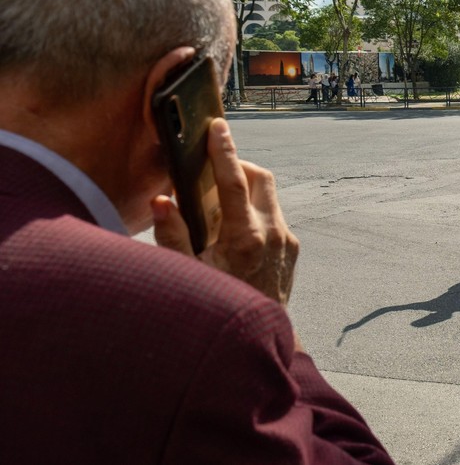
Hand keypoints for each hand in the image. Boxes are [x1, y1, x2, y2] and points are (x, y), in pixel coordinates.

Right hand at [153, 118, 298, 305]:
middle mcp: (272, 233)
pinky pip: (274, 214)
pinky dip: (255, 207)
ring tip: (219, 196)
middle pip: (259, 178)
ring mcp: (286, 240)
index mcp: (245, 237)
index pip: (235, 181)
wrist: (260, 337)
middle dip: (237, 164)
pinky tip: (233, 223)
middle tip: (213, 166)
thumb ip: (172, 237)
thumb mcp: (189, 274)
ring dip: (247, 185)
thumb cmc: (218, 304)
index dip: (225, 151)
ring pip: (269, 194)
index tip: (218, 127)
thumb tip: (161, 201)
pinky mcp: (293, 247)